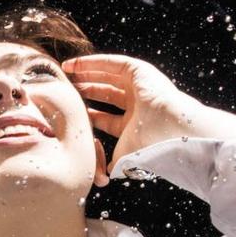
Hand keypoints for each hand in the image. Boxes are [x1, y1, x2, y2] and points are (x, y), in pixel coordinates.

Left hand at [62, 54, 202, 171]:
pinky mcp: (139, 70)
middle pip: (104, 94)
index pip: (104, 117)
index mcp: (134, 123)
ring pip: (106, 76)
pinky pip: (111, 63)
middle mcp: (138, 103)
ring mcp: (140, 86)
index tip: (67, 111)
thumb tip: (102, 174)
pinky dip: (90, 62)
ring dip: (85, 73)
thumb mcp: (125, 153)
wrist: (171, 129)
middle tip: (64, 89)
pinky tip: (73, 65)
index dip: (86, 113)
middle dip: (84, 91)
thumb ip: (112, 161)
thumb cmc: (151, 143)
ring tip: (65, 73)